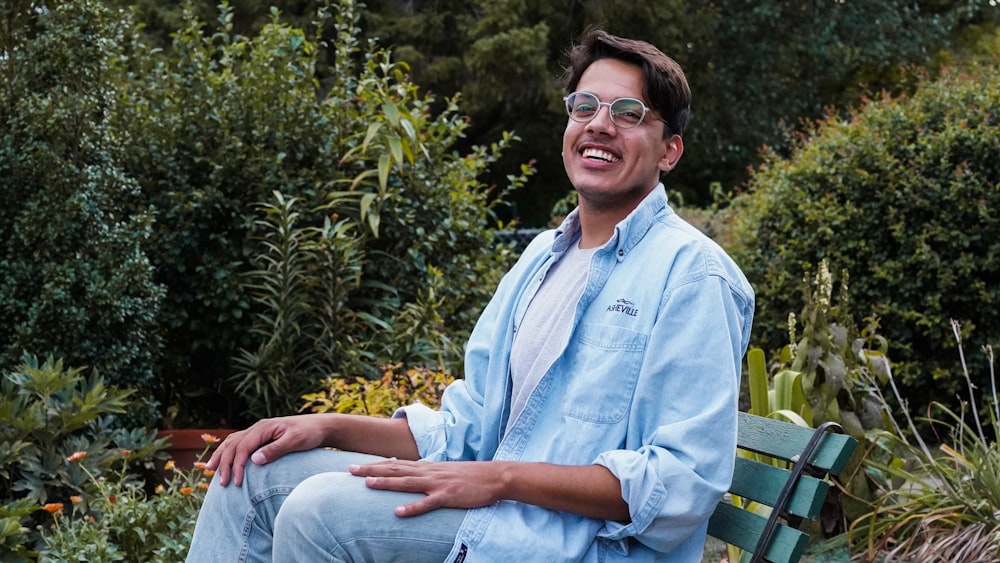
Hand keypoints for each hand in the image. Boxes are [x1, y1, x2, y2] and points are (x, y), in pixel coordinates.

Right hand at [207, 415, 331, 486]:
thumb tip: (253, 460)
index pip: (243, 447)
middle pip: (233, 444)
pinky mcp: (261, 437)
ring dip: (222, 456)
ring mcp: (258, 431)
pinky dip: (229, 452)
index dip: (237, 465)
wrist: (320, 427)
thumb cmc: (309, 433)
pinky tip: (224, 461)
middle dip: (225, 463)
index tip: (237, 482)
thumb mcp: (295, 441)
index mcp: (264, 427)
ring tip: (211, 470)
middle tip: (222, 484)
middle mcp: (258, 428)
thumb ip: (275, 449)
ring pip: (232, 442)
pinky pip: (239, 443)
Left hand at [349, 460, 503, 516]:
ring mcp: (438, 484)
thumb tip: (408, 473)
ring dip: (386, 483)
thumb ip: (426, 472)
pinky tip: (398, 512)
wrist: (495, 476)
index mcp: (427, 467)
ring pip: (407, 483)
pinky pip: (427, 503)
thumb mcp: (445, 471)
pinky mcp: (448, 497)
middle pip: (395, 469)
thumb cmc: (470, 476)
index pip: (395, 464)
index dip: (374, 464)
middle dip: (371, 469)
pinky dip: (412, 508)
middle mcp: (429, 472)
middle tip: (349, 470)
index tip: (354, 465)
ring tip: (367, 484)